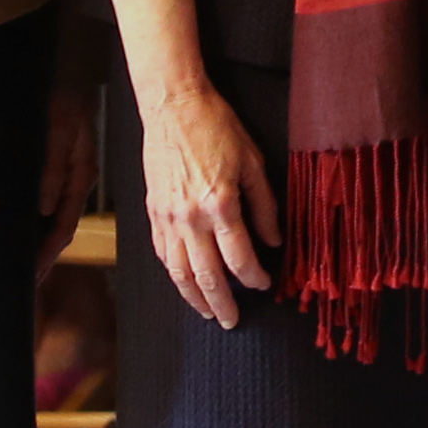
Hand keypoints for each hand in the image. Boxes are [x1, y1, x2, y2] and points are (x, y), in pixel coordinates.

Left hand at [35, 84, 98, 275]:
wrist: (72, 69)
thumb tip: (44, 205)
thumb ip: (53, 167)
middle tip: (28, 281)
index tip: (33, 276)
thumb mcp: (59, 129)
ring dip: (42, 241)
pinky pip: (50, 201)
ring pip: (55, 218)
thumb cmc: (66, 94)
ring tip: (26, 264)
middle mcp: (75, 179)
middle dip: (45, 256)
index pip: (64, 226)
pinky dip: (39, 221)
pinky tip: (27, 228)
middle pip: (60, 228)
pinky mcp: (60, 165)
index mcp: (80, 175)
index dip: (48, 254)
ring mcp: (69, 173)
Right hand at [136, 75, 280, 326]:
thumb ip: (266, 205)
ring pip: (179, 273)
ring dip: (194, 299)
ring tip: (207, 313)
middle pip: (207, 276)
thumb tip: (275, 241)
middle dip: (222, 303)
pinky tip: (184, 283)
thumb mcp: (254, 162)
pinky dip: (174, 275)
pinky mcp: (152, 213)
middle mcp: (191, 217)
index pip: (240, 257)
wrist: (174, 107)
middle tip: (233, 321)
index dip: (255, 277)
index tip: (265, 284)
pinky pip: (163, 255)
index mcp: (221, 204)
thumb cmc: (218, 128)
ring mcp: (168, 217)